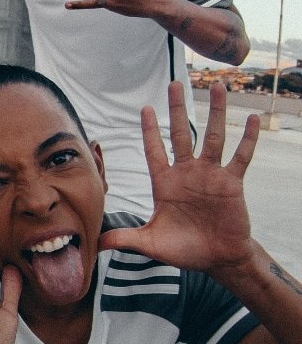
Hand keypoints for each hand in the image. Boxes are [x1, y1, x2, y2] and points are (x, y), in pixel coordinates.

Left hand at [99, 83, 259, 273]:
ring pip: (213, 137)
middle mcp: (187, 173)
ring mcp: (210, 176)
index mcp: (165, 183)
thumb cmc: (184, 249)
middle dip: (177, 109)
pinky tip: (250, 117)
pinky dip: (246, 137)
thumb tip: (94, 245)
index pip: (154, 150)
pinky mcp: (232, 183)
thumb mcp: (150, 243)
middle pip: (181, 134)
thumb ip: (124, 239)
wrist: (218, 260)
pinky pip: (240, 156)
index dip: (150, 130)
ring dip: (215, 112)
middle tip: (175, 83)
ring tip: (216, 85)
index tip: (146, 108)